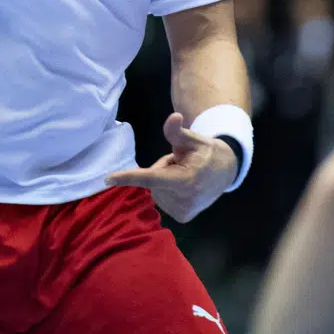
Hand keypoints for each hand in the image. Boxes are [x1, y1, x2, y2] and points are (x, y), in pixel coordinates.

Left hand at [104, 112, 237, 222]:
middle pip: (153, 181)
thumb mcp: (192, 138)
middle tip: (179, 163)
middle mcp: (184, 199)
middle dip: (160, 170)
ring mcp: (184, 211)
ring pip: (156, 191)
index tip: (108, 178)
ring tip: (183, 174)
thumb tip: (174, 116)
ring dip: (164, 182)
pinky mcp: (183, 217)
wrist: (226, 171)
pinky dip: (168, 192)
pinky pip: (162, 199)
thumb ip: (177, 131)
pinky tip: (184, 187)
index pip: (151, 178)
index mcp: (185, 180)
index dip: (128, 177)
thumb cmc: (205, 152)